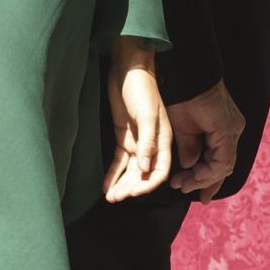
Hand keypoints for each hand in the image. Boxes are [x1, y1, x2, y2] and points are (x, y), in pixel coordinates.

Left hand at [103, 40, 172, 201]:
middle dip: (131, 187)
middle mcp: (152, 145)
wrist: (128, 71)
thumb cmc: (142, 89)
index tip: (134, 193)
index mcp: (164, 140)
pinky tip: (105, 187)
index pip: (160, 170)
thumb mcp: (146, 115)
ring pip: (130, 171)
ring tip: (110, 198)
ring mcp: (137, 143)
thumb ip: (147, 142)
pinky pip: (119, 161)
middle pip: (143, 174)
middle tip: (116, 198)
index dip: (148, 184)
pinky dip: (113, 174)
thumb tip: (144, 169)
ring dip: (121, 184)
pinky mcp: (123, 138)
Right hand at [168, 81, 244, 201]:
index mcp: (224, 129)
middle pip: (223, 166)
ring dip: (202, 178)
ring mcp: (233, 130)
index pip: (220, 160)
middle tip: (184, 189)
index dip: (207, 179)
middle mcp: (232, 130)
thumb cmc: (181, 98)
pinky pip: (222, 160)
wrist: (184, 78)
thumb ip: (190, 150)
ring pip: (223, 166)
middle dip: (204, 182)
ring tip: (182, 184)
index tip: (189, 188)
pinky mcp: (228, 130)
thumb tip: (191, 168)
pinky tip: (192, 176)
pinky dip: (207, 171)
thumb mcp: (183, 130)